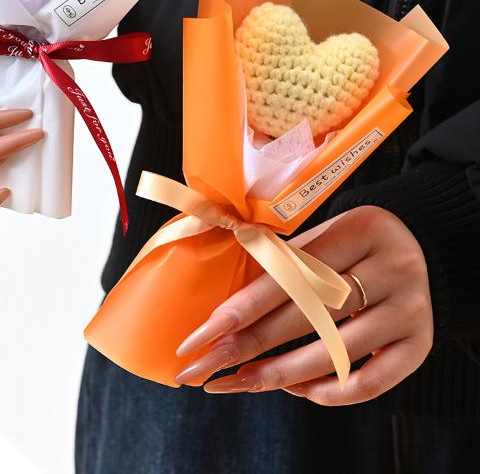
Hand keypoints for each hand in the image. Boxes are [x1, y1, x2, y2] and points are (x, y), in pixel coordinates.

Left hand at [175, 205, 432, 404]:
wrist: (418, 247)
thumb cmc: (347, 245)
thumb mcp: (320, 237)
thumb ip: (280, 265)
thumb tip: (218, 313)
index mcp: (358, 229)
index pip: (290, 275)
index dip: (242, 307)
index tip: (202, 334)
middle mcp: (390, 268)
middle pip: (309, 314)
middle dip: (250, 344)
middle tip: (206, 366)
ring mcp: (410, 309)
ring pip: (336, 352)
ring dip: (282, 372)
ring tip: (240, 381)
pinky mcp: (419, 344)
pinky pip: (372, 381)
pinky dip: (331, 392)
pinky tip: (297, 391)